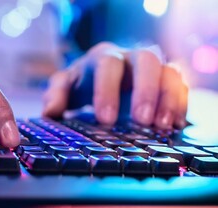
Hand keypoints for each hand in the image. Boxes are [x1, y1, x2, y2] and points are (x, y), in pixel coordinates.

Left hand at [43, 42, 187, 128]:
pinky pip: (181, 86)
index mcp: (103, 57)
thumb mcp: (64, 87)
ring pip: (169, 72)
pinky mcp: (166, 82)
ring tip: (163, 126)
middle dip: (145, 90)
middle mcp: (130, 58)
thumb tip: (50, 113)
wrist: (102, 77)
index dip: (108, 90)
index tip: (105, 120)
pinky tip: (176, 126)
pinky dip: (180, 105)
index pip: (107, 65)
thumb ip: (56, 95)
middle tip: (141, 121)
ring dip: (168, 98)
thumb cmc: (82, 82)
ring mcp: (152, 69)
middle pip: (146, 61)